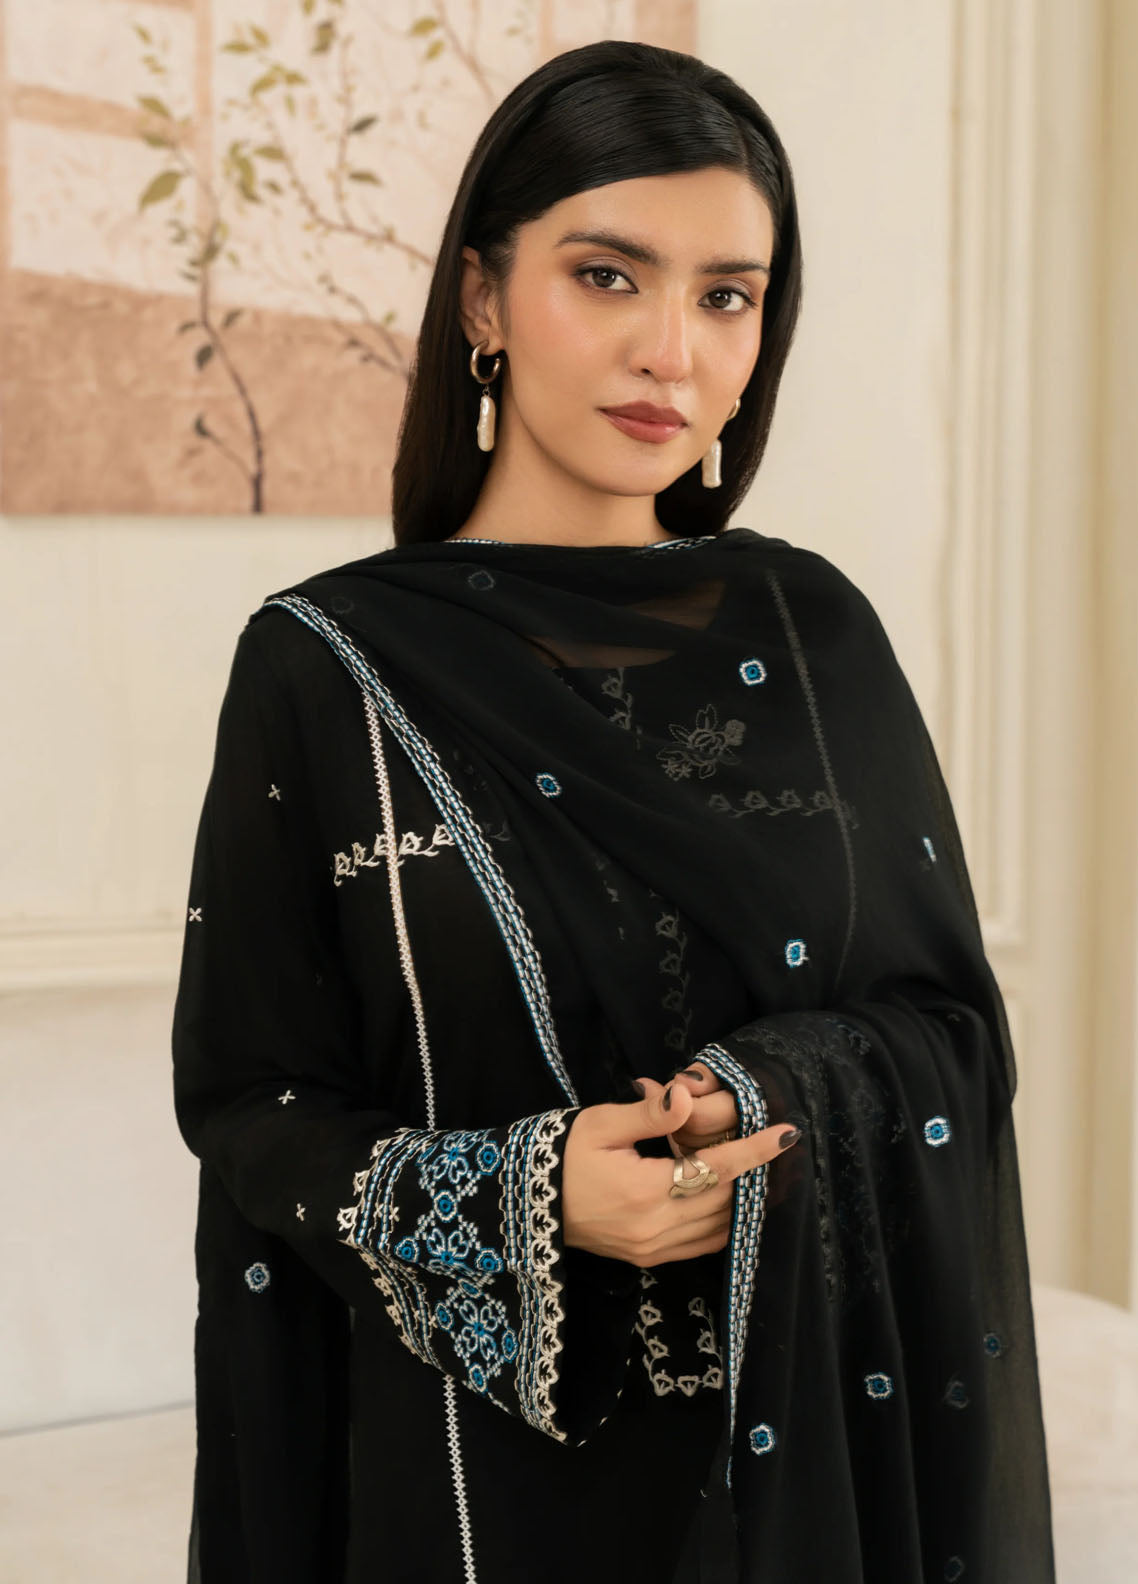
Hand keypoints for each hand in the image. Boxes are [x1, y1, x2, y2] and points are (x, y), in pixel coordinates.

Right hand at [561, 1077, 800, 1267]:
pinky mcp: (648, 1258)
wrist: (527, 1202)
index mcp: (646, 1191)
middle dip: (752, 1174)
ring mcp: (653, 1249)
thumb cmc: (562, 1154)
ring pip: (718, 1229)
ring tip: (754, 1170)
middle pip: (725, 1202)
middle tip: (770, 1145)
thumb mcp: (601, 1124)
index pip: (717, 1170)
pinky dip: (721, 1222)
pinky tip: (726, 1198)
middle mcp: (656, 1228)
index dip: (754, 1151)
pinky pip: (701, 1245)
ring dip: (740, 1201)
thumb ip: (650, 1115)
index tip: (786, 1134)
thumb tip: (686, 1096)